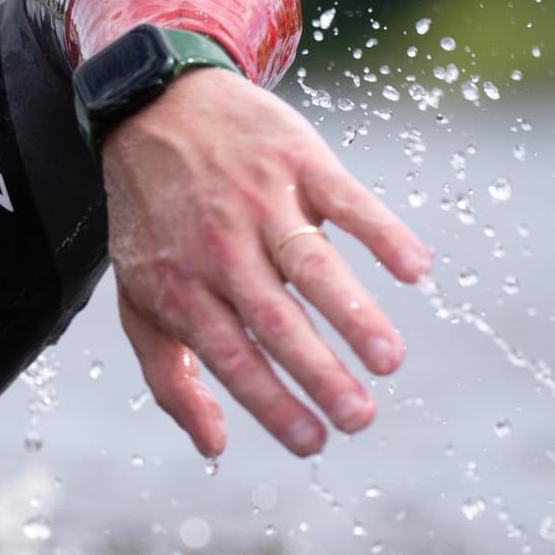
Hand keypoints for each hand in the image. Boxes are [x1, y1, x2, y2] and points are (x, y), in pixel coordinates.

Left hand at [102, 67, 432, 457]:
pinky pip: (347, 199)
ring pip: (312, 265)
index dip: (270, 401)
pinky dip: (383, 233)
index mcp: (181, 288)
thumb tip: (214, 446)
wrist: (154, 108)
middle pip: (275, 320)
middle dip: (318, 373)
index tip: (312, 442)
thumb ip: (171, 376)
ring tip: (389, 360)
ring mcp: (261, 202)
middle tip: (360, 417)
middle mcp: (219, 249)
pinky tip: (416, 270)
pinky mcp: (298, 160)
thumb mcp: (138, 298)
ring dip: (353, 314)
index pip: (231, 356)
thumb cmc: (152, 220)